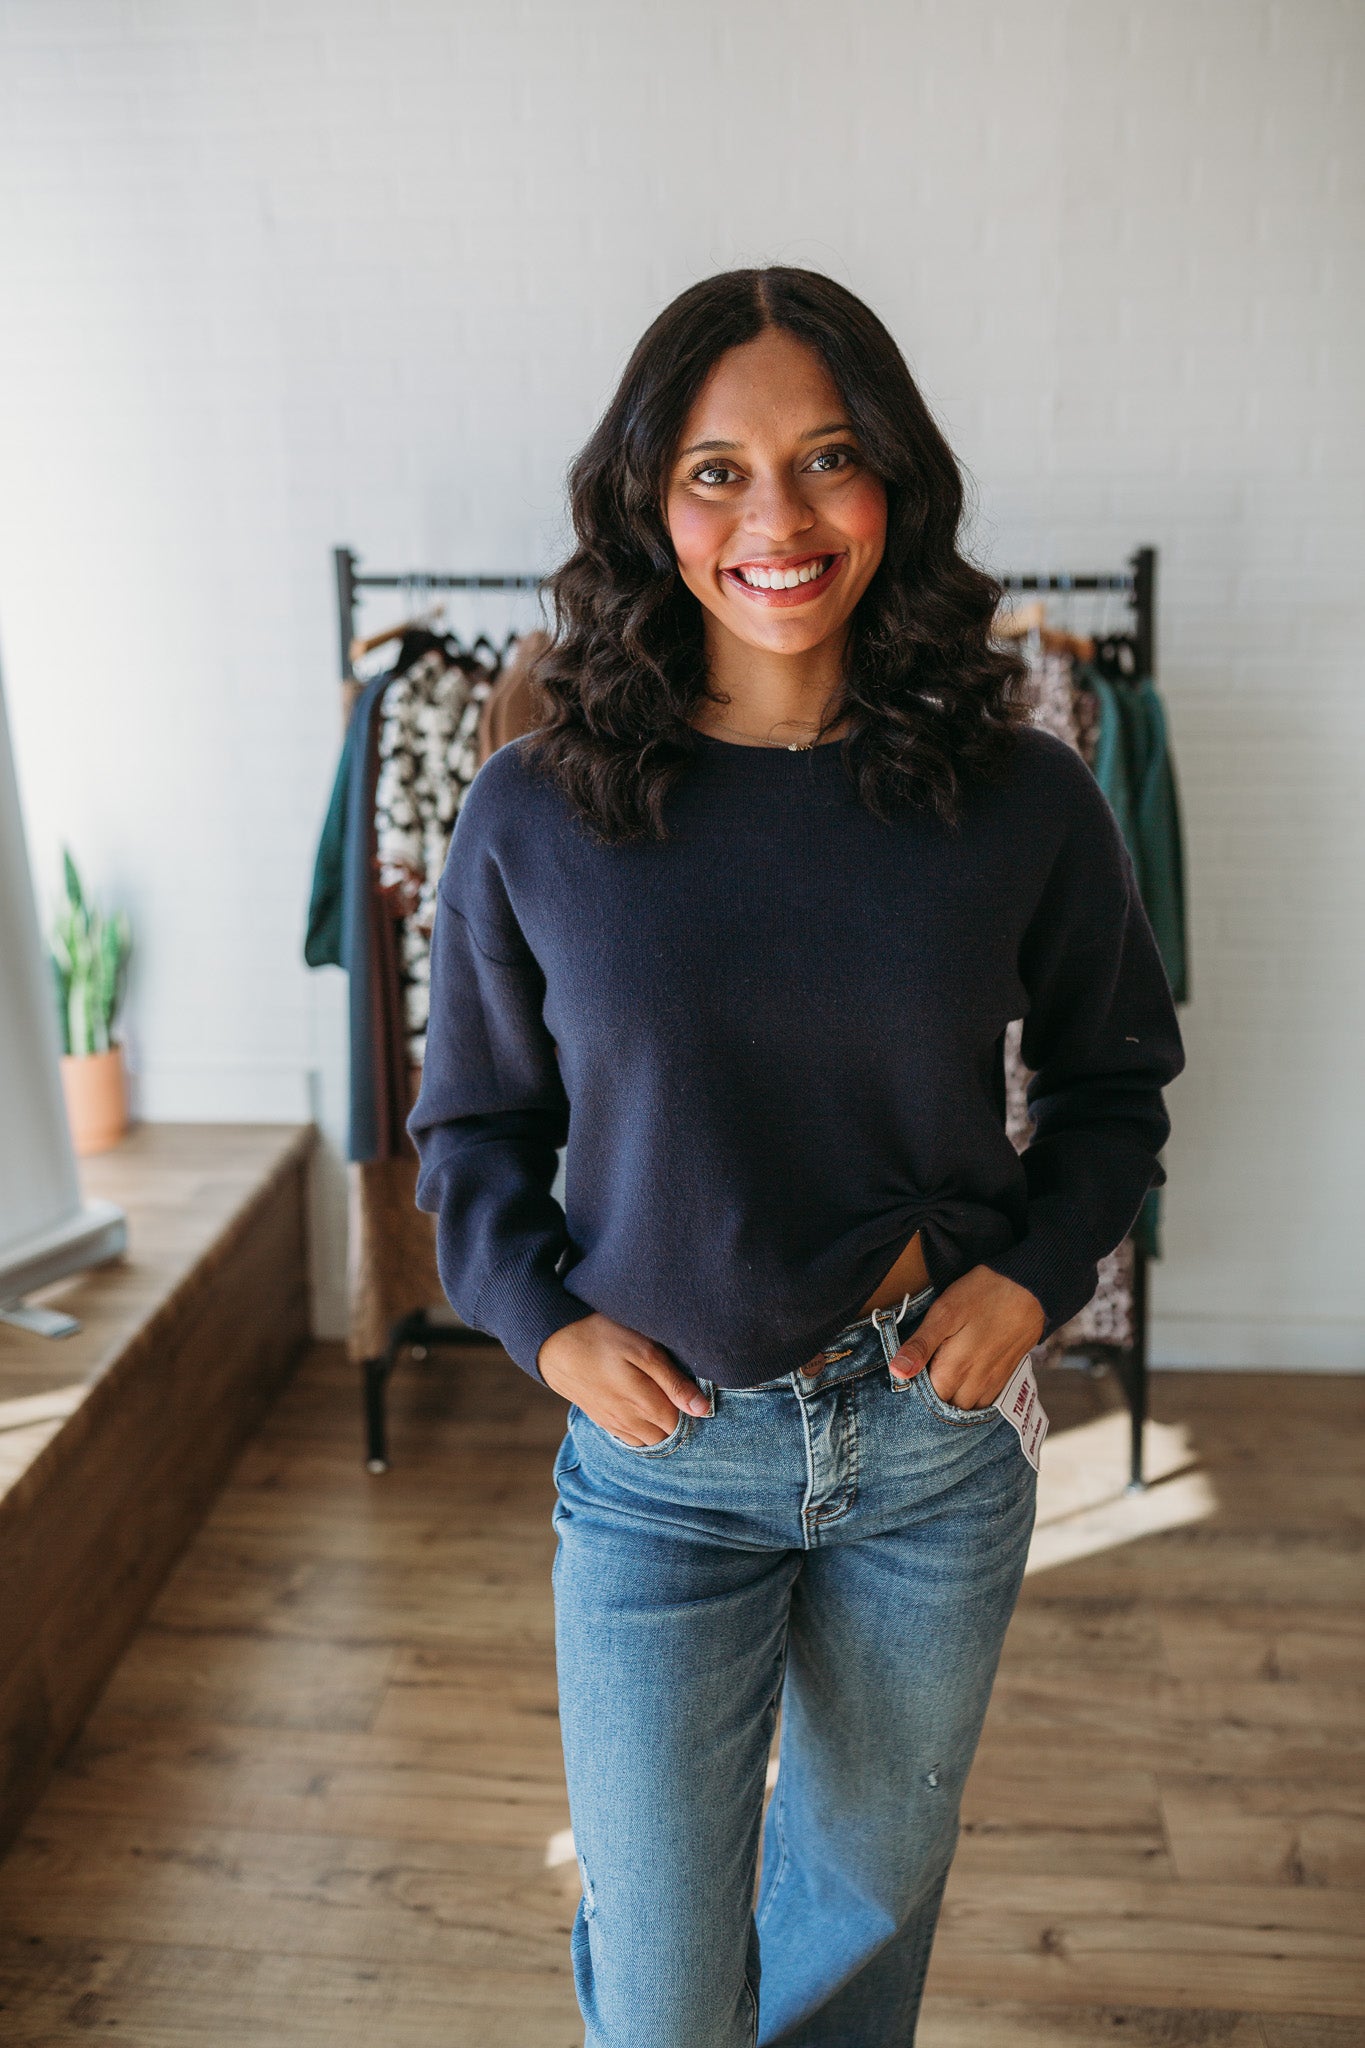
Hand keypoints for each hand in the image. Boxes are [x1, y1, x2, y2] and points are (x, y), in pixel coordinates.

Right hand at [538, 1312, 709, 1446]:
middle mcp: (631, 1422)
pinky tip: (645, 1413)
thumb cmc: (602, 1337)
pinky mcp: (601, 1420)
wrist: (553, 1343)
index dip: (694, 1413)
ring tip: (667, 1404)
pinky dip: (643, 1432)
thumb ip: (674, 1382)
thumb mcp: (644, 1350)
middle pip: (667, 1438)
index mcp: (647, 1405)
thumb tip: (703, 1410)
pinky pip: (629, 1439)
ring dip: (661, 1430)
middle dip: (681, 1425)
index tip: (699, 1395)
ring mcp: (614, 1424)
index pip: (683, 1425)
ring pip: (648, 1442)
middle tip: (685, 1398)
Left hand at [888, 1267, 1044, 1408]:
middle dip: (932, 1395)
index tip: (909, 1372)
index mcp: (954, 1370)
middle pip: (945, 1407)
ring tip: (944, 1371)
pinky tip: (965, 1374)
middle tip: (925, 1369)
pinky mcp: (1005, 1378)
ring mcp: (992, 1384)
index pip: (924, 1401)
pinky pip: (984, 1401)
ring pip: (966, 1407)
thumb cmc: (982, 1295)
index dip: (913, 1389)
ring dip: (952, 1397)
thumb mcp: (944, 1312)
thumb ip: (921, 1345)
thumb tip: (898, 1373)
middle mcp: (974, 1385)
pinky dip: (971, 1395)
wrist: (1031, 1287)